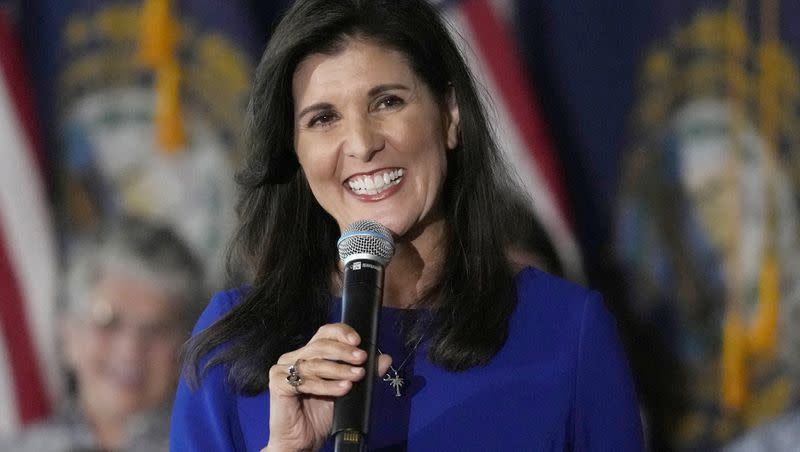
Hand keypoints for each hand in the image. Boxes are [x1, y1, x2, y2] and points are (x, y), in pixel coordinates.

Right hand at [263, 323, 391, 451]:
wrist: (302, 441)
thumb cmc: (320, 416)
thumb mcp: (346, 390)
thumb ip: (362, 373)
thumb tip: (385, 359)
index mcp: (309, 354)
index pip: (324, 333)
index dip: (341, 333)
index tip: (358, 341)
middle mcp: (294, 358)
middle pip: (320, 344)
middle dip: (343, 352)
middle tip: (361, 359)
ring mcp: (282, 369)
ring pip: (315, 363)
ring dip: (339, 369)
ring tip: (356, 376)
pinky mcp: (278, 384)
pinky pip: (305, 382)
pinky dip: (326, 386)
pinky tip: (342, 389)